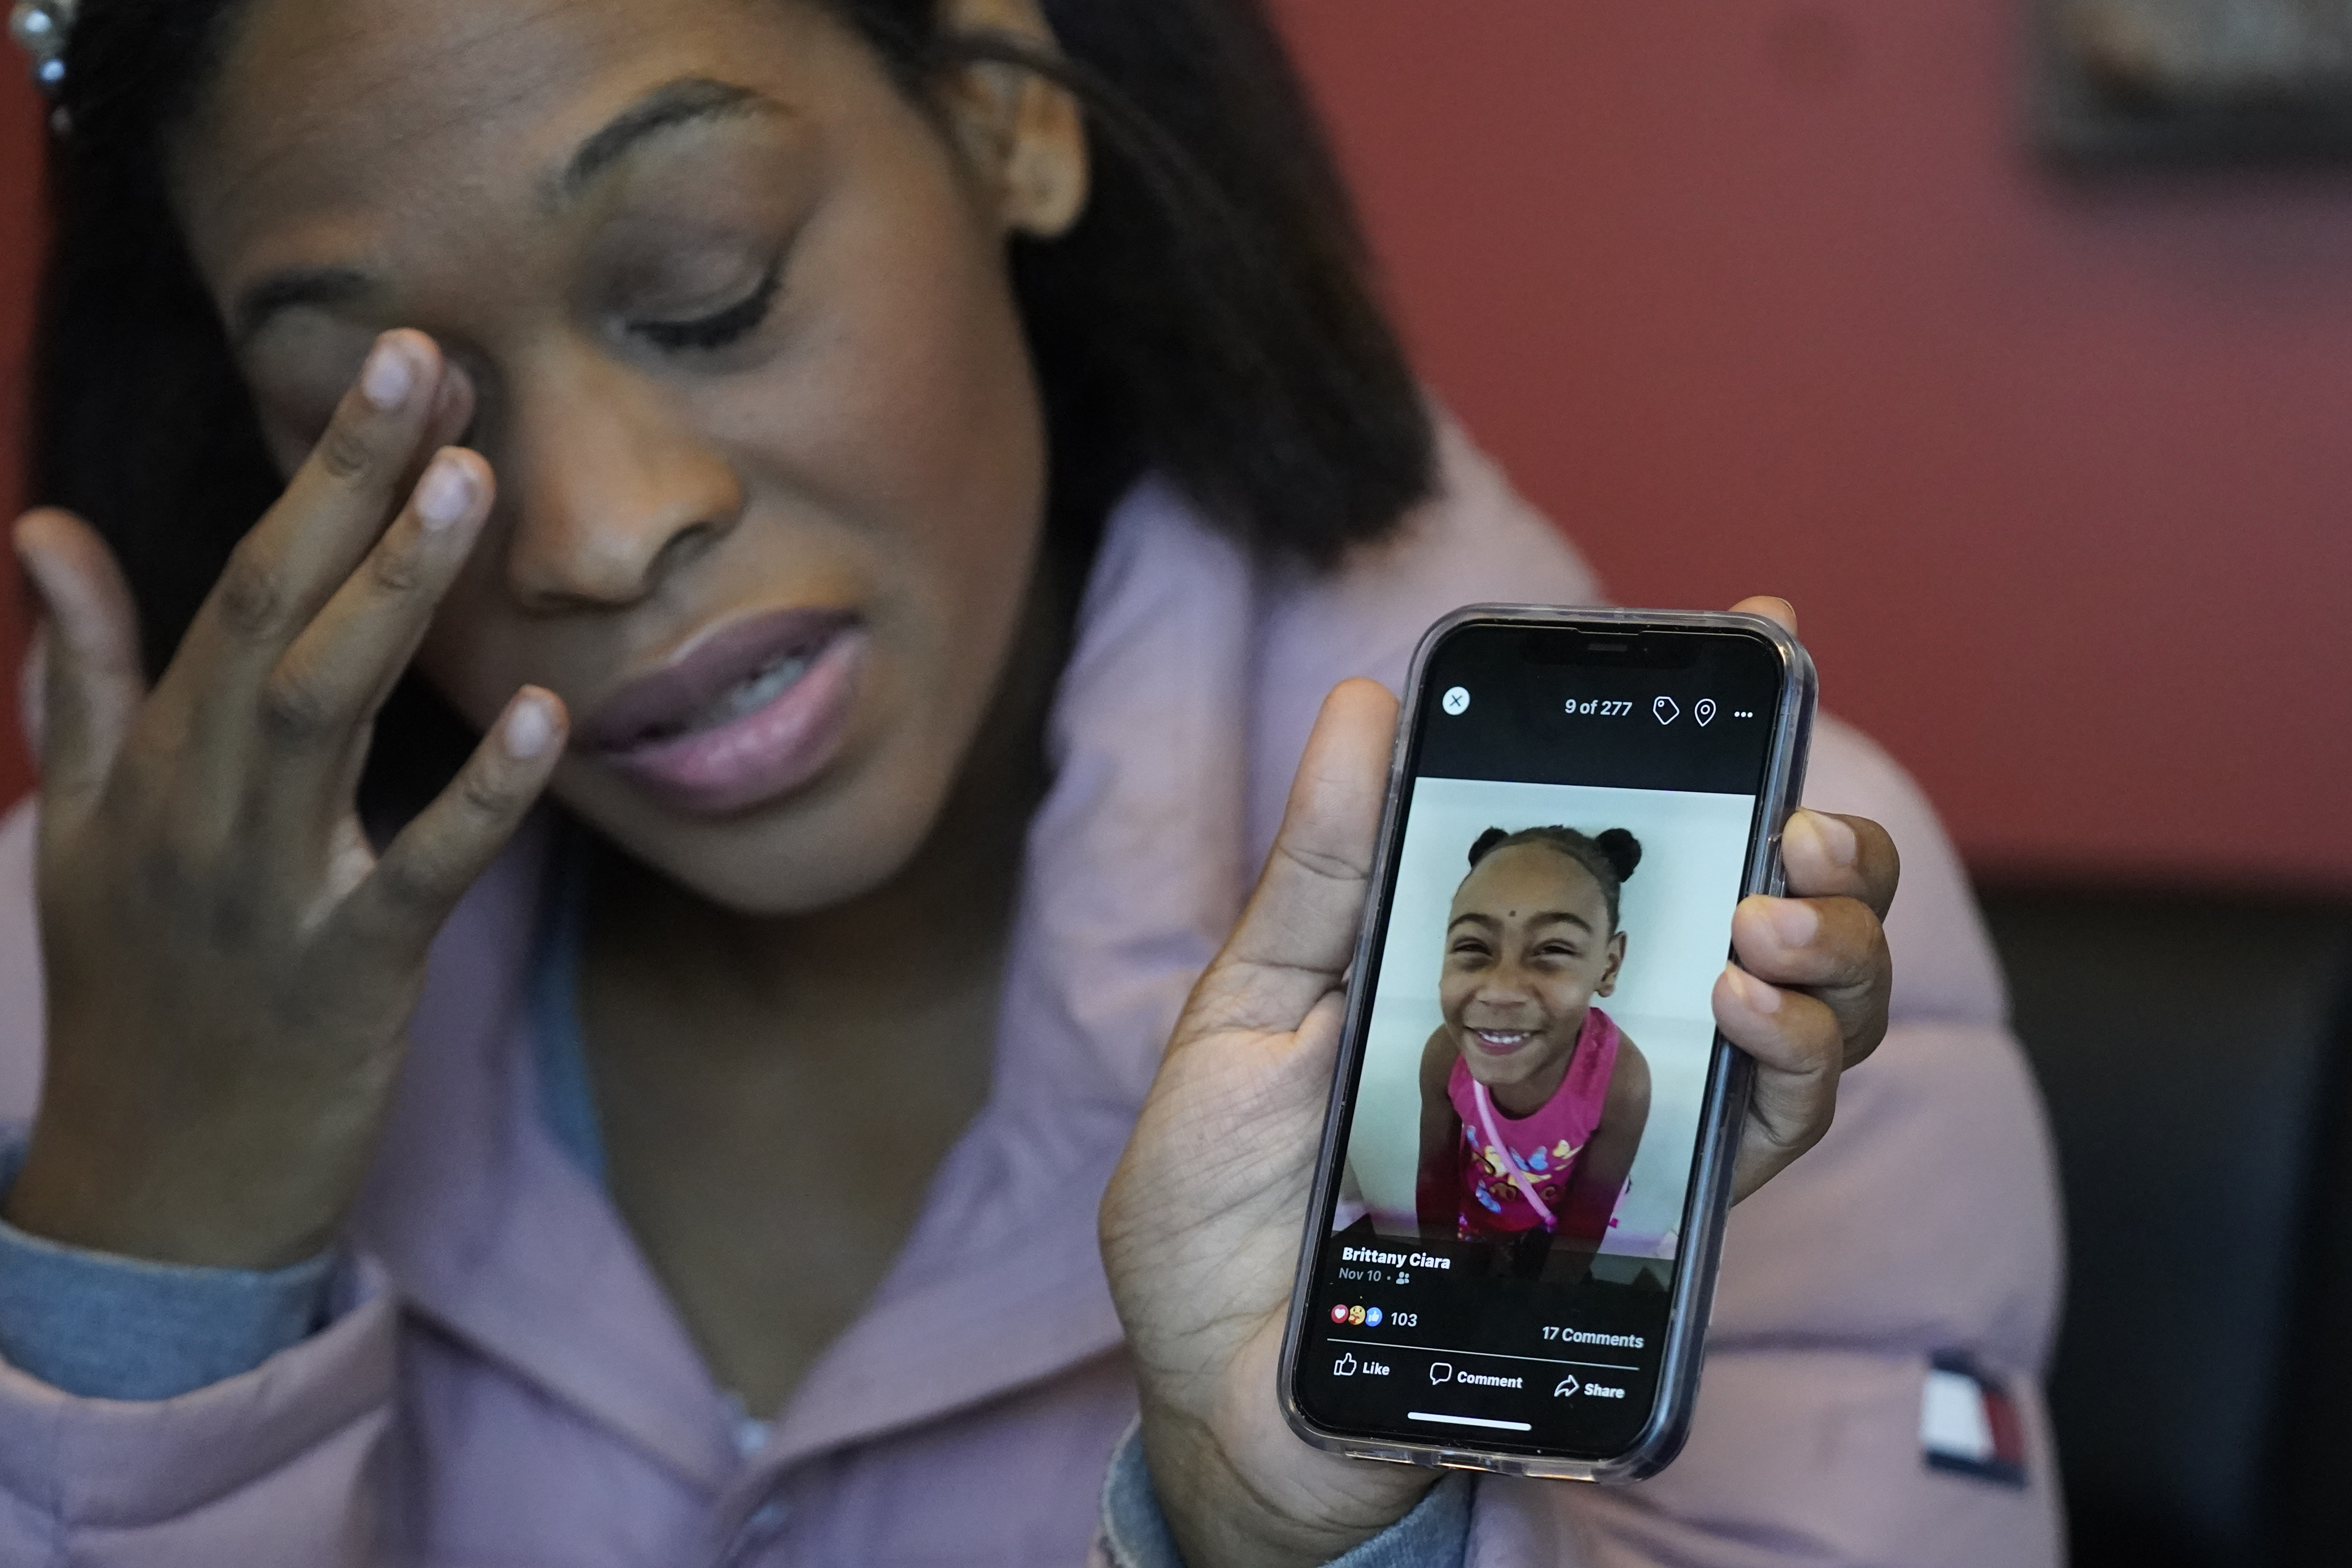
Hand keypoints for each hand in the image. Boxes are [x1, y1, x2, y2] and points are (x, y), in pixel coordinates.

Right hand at [7, 331, 564, 1269]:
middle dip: (349, 486)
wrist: (151, 1193)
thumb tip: (46, 533)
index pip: (243, 582)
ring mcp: (266, 890)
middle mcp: (199, 805)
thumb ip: (80, 679)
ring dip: (398, 595)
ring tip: (470, 482)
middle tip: (431, 360)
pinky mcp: (345, 977)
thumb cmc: (134, 995)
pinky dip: (478, 797)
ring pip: (325, 714)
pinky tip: (543, 720)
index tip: (396, 362)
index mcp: (153, 761)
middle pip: (277, 614)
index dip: (320, 471)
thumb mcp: (79, 829)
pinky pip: (418, 873)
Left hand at [1101, 598, 1900, 1567]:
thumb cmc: (1224, 1204)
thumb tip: (1359, 701)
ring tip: (1768, 918)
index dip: (1715, 734)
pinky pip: (1774, 1134)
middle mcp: (1600, 1031)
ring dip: (1829, 946)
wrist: (1226, 1388)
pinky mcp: (1653, 1221)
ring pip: (1810, 1016)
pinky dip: (1791, 1060)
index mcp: (1509, 962)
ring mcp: (1637, 1123)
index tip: (1762, 627)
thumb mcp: (1247, 1015)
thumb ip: (1323, 871)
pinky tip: (1749, 1006)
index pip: (1640, 837)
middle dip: (1823, 846)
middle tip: (1791, 814)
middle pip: (1771, 915)